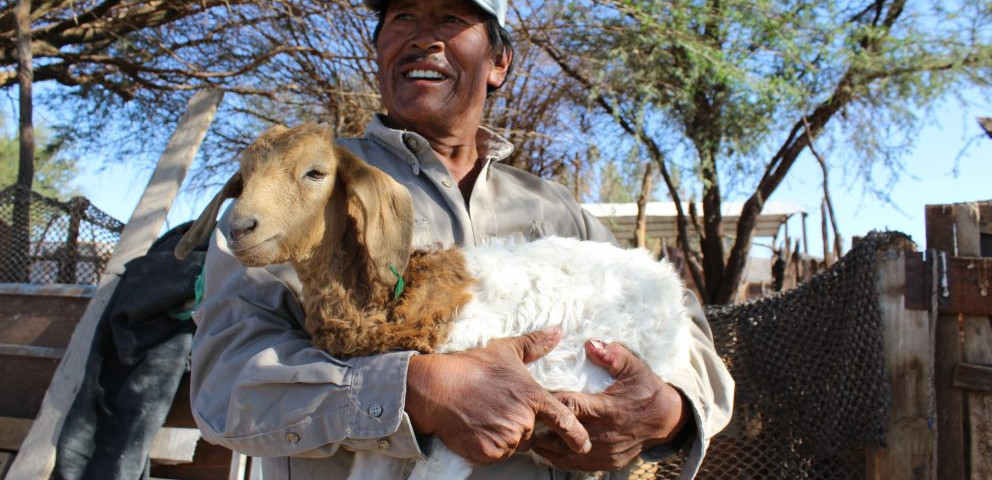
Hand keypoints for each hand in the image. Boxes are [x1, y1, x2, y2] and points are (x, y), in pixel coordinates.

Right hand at [405, 327, 591, 464]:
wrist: (437, 389)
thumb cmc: (472, 367)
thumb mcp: (506, 351)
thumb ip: (535, 345)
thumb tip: (557, 331)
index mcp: (533, 397)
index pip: (564, 420)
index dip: (577, 435)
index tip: (583, 444)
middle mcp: (523, 421)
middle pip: (532, 431)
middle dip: (520, 423)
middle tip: (498, 407)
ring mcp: (506, 439)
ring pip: (514, 444)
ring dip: (505, 435)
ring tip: (485, 415)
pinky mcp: (489, 453)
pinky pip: (497, 454)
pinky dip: (489, 445)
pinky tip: (477, 427)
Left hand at [532, 340, 689, 470]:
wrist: (667, 419)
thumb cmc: (646, 389)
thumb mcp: (634, 367)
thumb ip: (613, 355)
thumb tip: (590, 344)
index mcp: (607, 409)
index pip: (570, 407)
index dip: (549, 402)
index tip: (532, 394)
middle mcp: (604, 434)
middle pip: (561, 436)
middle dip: (541, 428)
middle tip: (523, 418)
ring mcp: (606, 453)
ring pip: (566, 456)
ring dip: (547, 447)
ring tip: (530, 435)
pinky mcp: (609, 463)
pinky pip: (579, 466)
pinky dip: (562, 458)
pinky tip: (549, 448)